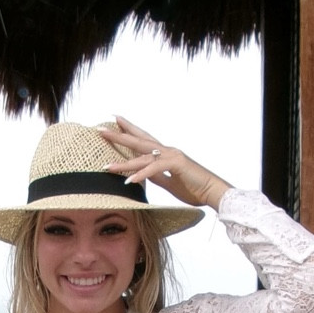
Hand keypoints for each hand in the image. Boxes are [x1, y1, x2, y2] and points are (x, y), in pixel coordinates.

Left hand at [98, 115, 229, 208]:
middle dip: (119, 135)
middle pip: (139, 141)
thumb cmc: (194, 188)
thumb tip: (142, 174)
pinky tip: (128, 181)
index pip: (143, 139)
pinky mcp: (177, 165)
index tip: (115, 121)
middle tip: (100, 129)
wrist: (213, 192)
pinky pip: (154, 169)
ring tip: (106, 166)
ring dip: (123, 162)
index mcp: (166, 154)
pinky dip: (141, 175)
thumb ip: (156, 176)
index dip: (129, 129)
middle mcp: (167, 151)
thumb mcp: (169, 182)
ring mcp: (172, 156)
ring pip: (143, 156)